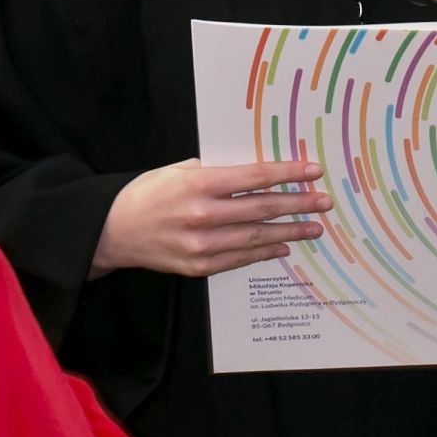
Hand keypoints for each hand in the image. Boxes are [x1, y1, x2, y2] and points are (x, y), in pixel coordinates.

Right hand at [91, 158, 331, 279]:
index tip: (313, 171)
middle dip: (298, 204)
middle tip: (324, 202)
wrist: (111, 232)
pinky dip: (263, 252)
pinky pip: (239, 259)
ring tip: (313, 228)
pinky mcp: (198, 266)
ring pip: (256, 237)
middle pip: (262, 209)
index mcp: (198, 184)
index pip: (255, 177)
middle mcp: (202, 215)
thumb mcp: (175, 170)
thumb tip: (249, 171)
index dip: (288, 174)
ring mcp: (201, 245)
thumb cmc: (145, 194)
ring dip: (289, 232)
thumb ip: (211, 170)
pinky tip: (282, 246)